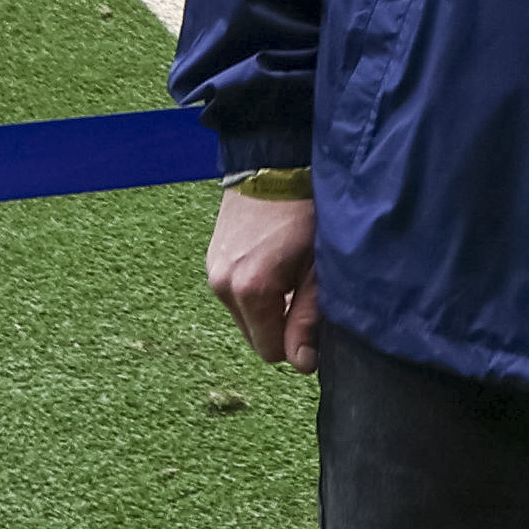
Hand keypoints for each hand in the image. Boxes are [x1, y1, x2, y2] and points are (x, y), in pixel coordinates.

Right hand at [208, 185, 324, 369]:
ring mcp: (213, 272)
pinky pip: (234, 294)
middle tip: (302, 289)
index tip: (312, 314)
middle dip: (279, 324)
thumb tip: (301, 363)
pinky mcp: (211, 260)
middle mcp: (224, 286)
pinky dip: (253, 289)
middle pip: (255, 336)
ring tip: (287, 271)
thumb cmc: (304, 214)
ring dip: (266, 306)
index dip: (296, 342)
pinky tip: (271, 261)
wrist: (273, 164)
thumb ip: (308, 319)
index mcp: (251, 291)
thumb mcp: (317, 268)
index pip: (270, 351)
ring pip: (245, 316)